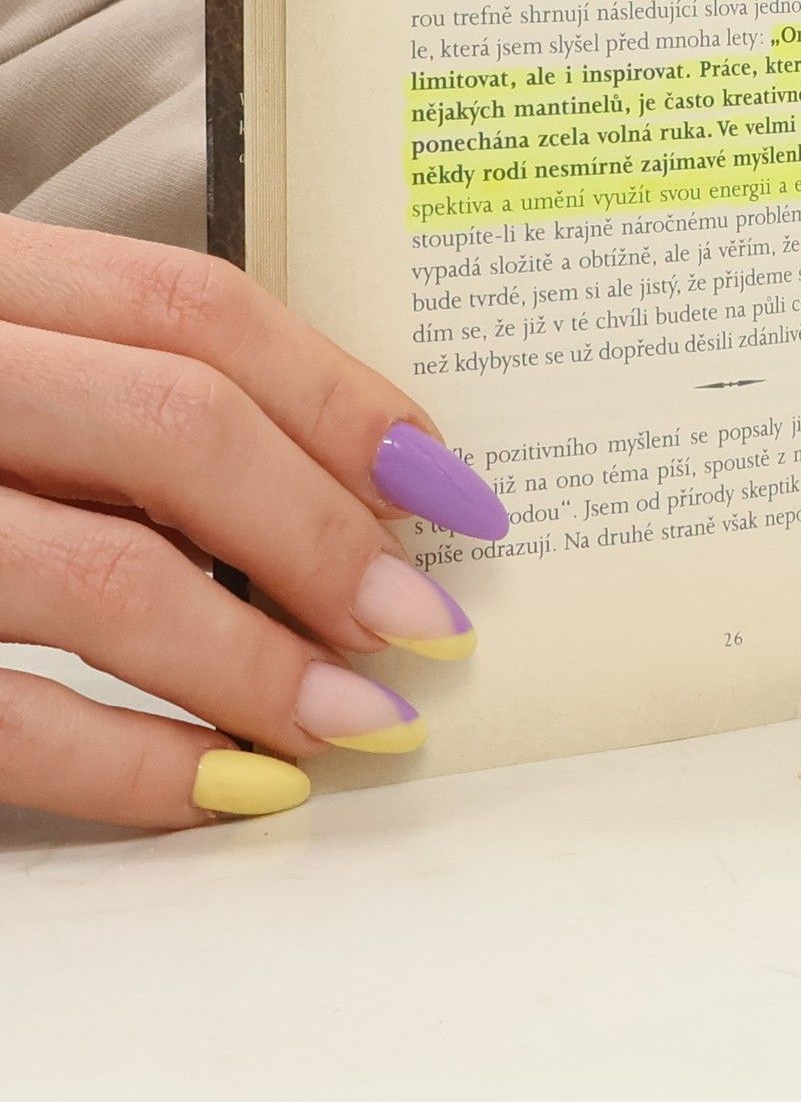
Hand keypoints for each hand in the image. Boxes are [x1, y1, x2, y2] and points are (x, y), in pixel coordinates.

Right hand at [0, 220, 508, 828]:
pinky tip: (229, 792)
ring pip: (98, 570)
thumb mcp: (0, 362)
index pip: (198, 309)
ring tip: (361, 721)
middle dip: (327, 534)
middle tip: (428, 625)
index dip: (345, 399)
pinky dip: (130, 764)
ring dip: (256, 662)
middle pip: (175, 426)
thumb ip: (119, 393)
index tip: (454, 488)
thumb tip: (350, 490)